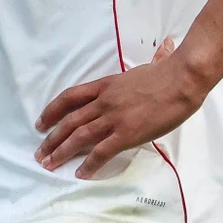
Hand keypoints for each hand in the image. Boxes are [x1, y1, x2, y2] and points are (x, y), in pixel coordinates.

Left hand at [35, 39, 211, 178]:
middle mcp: (104, 102)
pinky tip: (81, 173)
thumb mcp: (147, 68)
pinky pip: (101, 152)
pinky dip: (89, 164)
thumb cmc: (169, 73)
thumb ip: (144, 69)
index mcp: (106, 85)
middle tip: (40, 154)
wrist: (182, 79)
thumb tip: (164, 49)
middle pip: (69, 121)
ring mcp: (113, 118)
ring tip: (50, 165)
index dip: (52, 111)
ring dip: (61, 152)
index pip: (70, 97)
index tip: (41, 122)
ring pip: (79, 137)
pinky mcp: (126, 134)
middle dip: (51, 139)